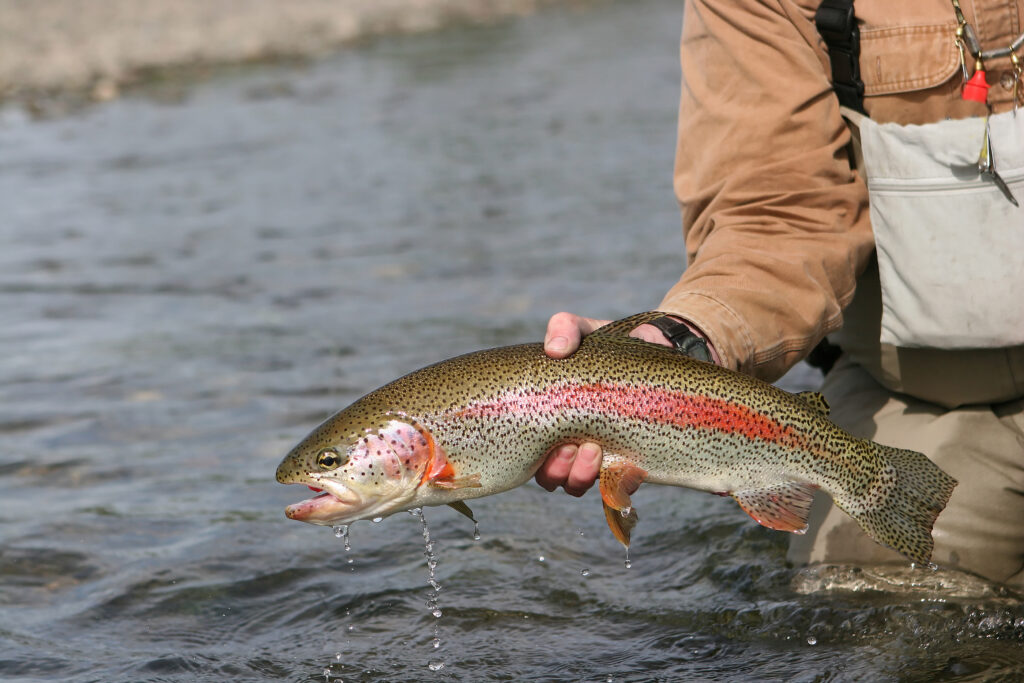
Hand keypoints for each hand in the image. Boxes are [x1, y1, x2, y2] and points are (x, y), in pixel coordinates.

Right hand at [536, 311, 676, 495]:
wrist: (658, 351)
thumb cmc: (610, 346)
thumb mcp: (585, 330)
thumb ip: (565, 328)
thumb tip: (555, 349)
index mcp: (552, 421)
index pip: (531, 456)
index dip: (536, 460)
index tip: (552, 439)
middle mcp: (572, 443)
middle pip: (552, 478)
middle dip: (558, 470)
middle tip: (573, 446)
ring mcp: (602, 454)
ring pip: (579, 485)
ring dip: (581, 476)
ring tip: (596, 450)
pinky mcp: (632, 460)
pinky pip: (619, 486)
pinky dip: (619, 482)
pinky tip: (627, 465)